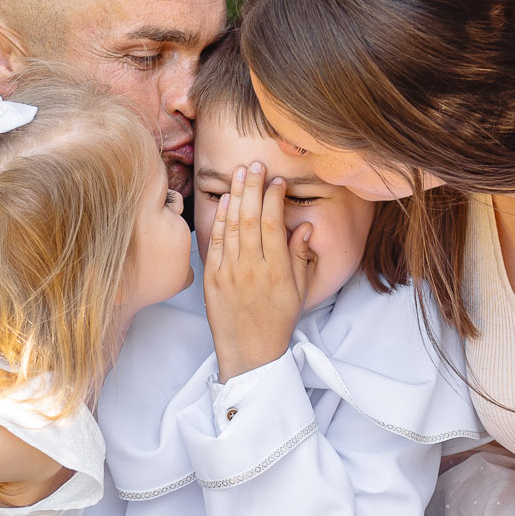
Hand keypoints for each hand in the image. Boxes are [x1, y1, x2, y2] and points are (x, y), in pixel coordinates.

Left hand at [204, 165, 315, 379]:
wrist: (249, 351)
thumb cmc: (277, 321)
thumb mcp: (298, 291)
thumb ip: (300, 256)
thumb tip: (302, 226)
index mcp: (277, 270)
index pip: (273, 222)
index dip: (274, 197)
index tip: (277, 181)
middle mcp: (252, 268)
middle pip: (251, 216)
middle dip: (253, 186)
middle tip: (255, 165)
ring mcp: (229, 272)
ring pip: (231, 225)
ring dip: (235, 195)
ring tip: (239, 173)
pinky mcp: (212, 277)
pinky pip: (215, 241)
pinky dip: (220, 219)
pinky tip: (225, 201)